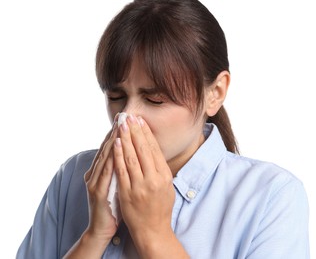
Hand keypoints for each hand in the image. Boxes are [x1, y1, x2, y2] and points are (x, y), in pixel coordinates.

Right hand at [64, 122, 119, 258]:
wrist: (102, 229)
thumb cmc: (113, 206)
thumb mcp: (118, 184)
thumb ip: (121, 169)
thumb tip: (133, 154)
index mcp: (102, 171)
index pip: (112, 148)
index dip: (119, 133)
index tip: (128, 119)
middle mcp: (96, 173)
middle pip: (107, 148)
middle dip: (116, 131)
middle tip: (123, 115)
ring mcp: (95, 181)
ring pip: (105, 155)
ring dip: (113, 139)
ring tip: (120, 124)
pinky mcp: (96, 191)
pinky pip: (105, 171)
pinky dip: (110, 157)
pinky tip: (115, 146)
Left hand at [113, 114, 177, 255]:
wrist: (152, 230)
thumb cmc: (161, 208)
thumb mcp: (167, 187)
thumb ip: (161, 169)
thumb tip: (154, 151)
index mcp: (165, 176)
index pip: (154, 149)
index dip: (146, 133)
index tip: (140, 121)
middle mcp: (154, 179)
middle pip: (143, 149)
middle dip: (135, 131)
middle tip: (129, 117)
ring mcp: (140, 186)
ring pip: (132, 156)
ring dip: (126, 138)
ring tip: (121, 125)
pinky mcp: (127, 192)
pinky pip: (121, 170)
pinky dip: (118, 155)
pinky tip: (116, 143)